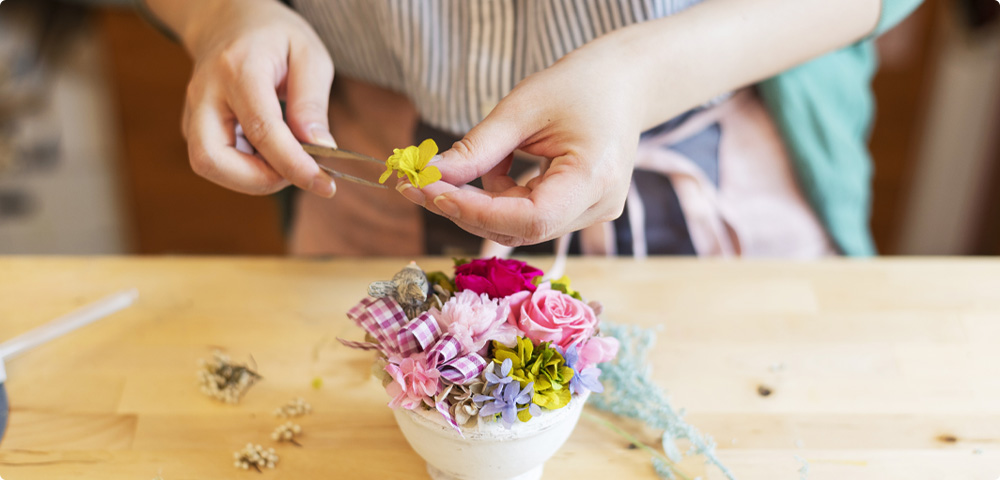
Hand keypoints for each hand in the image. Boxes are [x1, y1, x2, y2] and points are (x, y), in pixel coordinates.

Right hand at [176, 0, 336, 196]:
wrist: (228, 20)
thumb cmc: (274, 36)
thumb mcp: (309, 55)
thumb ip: (312, 103)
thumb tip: (321, 150)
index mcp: (238, 68)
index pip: (262, 129)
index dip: (293, 164)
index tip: (324, 184)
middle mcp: (206, 92)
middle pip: (212, 159)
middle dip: (259, 181)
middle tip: (298, 172)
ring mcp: (193, 110)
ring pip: (209, 165)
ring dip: (253, 177)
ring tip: (286, 158)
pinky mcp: (192, 126)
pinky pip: (215, 161)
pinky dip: (246, 169)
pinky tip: (269, 152)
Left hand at [397, 39, 643, 246]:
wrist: (625, 84)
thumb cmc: (579, 85)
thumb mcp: (522, 108)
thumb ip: (477, 149)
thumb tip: (431, 177)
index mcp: (594, 178)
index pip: (531, 219)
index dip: (477, 212)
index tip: (431, 190)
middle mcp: (598, 207)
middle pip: (520, 228)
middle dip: (465, 208)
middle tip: (416, 181)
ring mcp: (592, 213)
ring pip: (519, 226)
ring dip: (481, 202)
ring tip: (466, 162)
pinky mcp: (581, 211)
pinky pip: (529, 215)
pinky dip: (500, 196)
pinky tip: (498, 164)